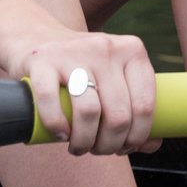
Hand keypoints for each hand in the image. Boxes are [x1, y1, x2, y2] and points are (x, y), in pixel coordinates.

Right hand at [13, 30, 160, 156]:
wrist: (36, 36)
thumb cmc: (84, 68)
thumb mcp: (116, 78)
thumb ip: (137, 107)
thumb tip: (151, 145)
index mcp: (132, 51)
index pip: (145, 105)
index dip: (137, 137)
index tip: (124, 148)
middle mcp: (105, 48)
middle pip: (118, 115)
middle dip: (108, 145)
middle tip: (97, 150)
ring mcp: (72, 52)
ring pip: (89, 112)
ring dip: (84, 142)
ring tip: (79, 147)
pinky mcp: (41, 60)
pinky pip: (51, 101)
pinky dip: (56, 126)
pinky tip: (60, 134)